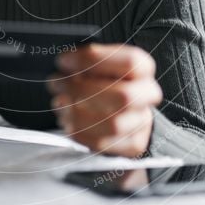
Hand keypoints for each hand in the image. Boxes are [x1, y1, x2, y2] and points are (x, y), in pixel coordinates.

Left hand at [47, 43, 161, 157]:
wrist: (124, 109)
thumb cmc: (106, 79)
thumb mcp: (99, 62)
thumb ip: (88, 60)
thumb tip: (67, 63)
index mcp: (143, 68)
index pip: (129, 62)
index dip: (93, 60)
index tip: (64, 60)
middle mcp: (147, 95)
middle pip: (124, 96)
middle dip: (83, 90)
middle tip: (56, 83)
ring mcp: (141, 122)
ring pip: (113, 124)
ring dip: (78, 114)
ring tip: (59, 103)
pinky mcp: (131, 144)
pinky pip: (103, 144)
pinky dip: (79, 132)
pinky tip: (66, 120)